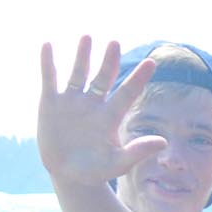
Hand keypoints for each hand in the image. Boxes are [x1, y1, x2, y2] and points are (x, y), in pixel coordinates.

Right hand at [38, 37, 162, 189]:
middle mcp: (93, 104)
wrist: (68, 174)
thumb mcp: (117, 164)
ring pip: (79, 74)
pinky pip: (50, 79)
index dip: (139, 78)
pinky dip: (48, 64)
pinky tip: (47, 46)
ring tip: (87, 37)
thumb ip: (137, 152)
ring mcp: (72, 101)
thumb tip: (163, 142)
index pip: (128, 93)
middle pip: (104, 78)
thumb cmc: (96, 171)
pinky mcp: (51, 103)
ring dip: (82, 56)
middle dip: (109, 61)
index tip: (152, 63)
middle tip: (115, 43)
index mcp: (111, 116)